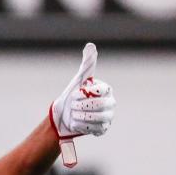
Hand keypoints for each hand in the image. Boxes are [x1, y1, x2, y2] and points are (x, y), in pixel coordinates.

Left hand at [50, 42, 115, 167]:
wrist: (65, 115)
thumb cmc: (73, 96)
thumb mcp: (79, 79)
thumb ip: (87, 64)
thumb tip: (90, 45)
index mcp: (106, 90)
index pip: (100, 91)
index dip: (85, 94)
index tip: (75, 95)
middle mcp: (110, 103)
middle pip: (99, 105)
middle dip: (82, 106)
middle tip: (72, 106)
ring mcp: (108, 117)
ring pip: (97, 118)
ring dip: (80, 116)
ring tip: (73, 114)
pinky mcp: (103, 129)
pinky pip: (94, 129)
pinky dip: (82, 126)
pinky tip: (76, 122)